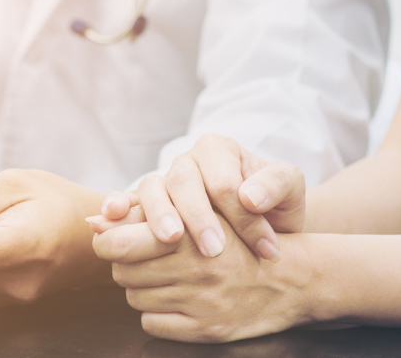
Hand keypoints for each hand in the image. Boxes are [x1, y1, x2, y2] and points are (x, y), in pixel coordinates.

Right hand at [93, 134, 307, 260]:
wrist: (261, 228)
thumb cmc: (276, 208)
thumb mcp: (292, 192)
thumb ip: (278, 184)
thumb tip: (250, 196)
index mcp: (218, 150)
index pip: (224, 179)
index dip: (242, 214)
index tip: (264, 246)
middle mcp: (185, 161)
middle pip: (183, 181)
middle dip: (198, 216)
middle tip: (214, 250)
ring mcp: (163, 182)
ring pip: (152, 189)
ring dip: (159, 215)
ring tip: (172, 239)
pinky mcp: (146, 206)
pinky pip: (127, 202)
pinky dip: (116, 206)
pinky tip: (108, 217)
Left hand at [93, 211, 313, 342]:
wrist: (290, 278)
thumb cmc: (239, 240)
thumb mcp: (202, 214)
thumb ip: (150, 214)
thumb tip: (95, 221)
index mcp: (190, 233)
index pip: (118, 243)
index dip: (108, 241)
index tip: (114, 240)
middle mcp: (195, 268)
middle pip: (121, 272)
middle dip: (127, 265)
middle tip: (147, 260)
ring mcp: (200, 302)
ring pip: (134, 298)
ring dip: (143, 289)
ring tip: (167, 279)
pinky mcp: (205, 330)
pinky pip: (152, 324)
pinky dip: (157, 314)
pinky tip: (177, 301)